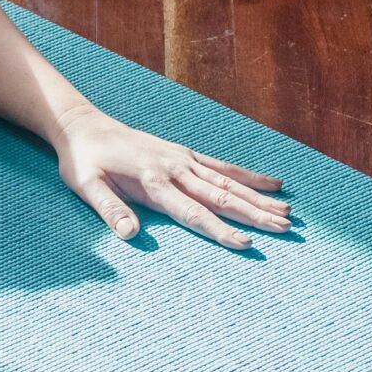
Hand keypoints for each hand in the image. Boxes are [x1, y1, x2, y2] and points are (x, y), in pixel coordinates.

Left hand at [54, 109, 290, 247]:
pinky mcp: (185, 154)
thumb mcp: (86, 187)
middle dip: (254, 215)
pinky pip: (222, 167)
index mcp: (153, 182)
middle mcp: (174, 169)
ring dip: (259, 199)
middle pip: (221, 197)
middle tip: (285, 230)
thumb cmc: (83, 162)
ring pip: (228, 182)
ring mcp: (183, 159)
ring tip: (288, 213)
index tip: (245, 244)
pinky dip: (248, 177)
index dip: (220, 230)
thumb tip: (129, 234)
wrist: (83, 127)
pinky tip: (272, 185)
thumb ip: (109, 210)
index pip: (192, 213)